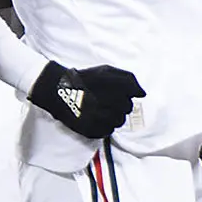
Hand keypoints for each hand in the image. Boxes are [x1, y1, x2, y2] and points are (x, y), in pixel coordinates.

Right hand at [28, 61, 145, 138]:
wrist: (58, 90)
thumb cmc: (84, 79)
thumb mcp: (106, 71)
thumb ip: (128, 78)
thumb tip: (142, 94)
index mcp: (112, 86)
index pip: (132, 93)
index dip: (126, 93)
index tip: (117, 93)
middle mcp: (107, 102)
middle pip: (127, 108)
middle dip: (120, 104)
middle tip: (107, 100)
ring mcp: (99, 118)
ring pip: (119, 121)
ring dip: (113, 115)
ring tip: (101, 109)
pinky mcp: (92, 129)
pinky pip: (108, 131)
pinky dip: (105, 125)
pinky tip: (96, 117)